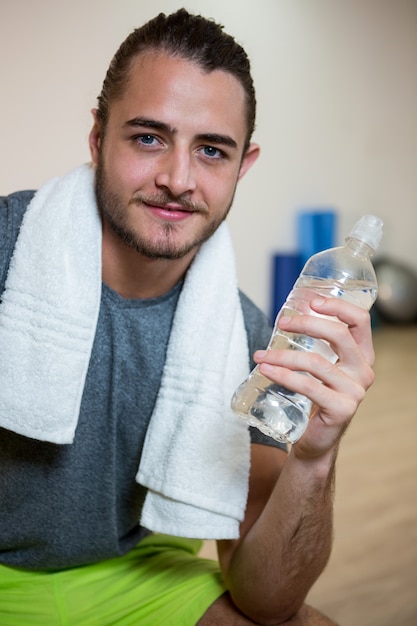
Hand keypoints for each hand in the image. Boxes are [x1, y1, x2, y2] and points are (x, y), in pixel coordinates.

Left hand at [253, 297, 374, 457]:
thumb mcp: (320, 366)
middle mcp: (364, 371)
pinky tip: (266, 371)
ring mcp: (355, 391)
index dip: (338, 306)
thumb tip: (286, 316)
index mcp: (362, 355)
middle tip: (282, 323)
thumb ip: (314, 344)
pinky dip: (284, 376)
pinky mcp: (342, 408)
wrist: (316, 439)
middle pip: (339, 335)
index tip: (312, 301)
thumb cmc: (315, 397)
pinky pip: (309, 386)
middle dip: (306, 324)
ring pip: (316, 362)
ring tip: (260, 356)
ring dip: (283, 356)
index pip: (360, 321)